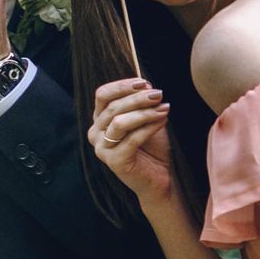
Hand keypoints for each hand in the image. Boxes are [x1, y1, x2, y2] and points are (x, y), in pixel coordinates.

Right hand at [87, 78, 173, 204]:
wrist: (158, 176)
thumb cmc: (151, 146)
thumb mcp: (146, 118)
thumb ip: (141, 103)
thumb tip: (145, 85)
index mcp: (100, 120)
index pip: (102, 95)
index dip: (122, 86)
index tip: (144, 82)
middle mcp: (95, 133)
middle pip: (113, 107)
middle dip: (137, 98)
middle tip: (159, 94)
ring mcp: (102, 149)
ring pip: (120, 122)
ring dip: (144, 112)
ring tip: (164, 108)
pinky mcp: (114, 161)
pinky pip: (132, 139)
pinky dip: (149, 127)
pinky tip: (163, 120)